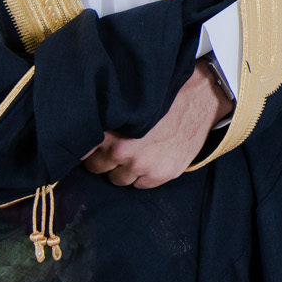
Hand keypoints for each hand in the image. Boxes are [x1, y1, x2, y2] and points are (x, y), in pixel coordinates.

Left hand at [82, 62, 232, 188]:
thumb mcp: (127, 105)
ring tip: (136, 152)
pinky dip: (144, 175)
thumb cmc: (162, 97)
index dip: (87, 146)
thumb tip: (81, 128)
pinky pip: (140, 185)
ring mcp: (144, 165)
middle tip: (116, 146)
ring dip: (124, 169)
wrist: (200, 97)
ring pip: (118, 179)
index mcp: (110, 132)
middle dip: (104, 158)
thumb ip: (105, 120)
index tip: (92, 144)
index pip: (82, 151)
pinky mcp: (163, 173)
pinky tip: (151, 157)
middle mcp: (123, 152)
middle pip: (97, 168)